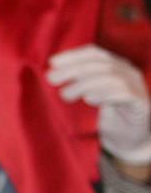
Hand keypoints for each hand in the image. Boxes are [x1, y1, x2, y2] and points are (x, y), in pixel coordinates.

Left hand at [47, 45, 150, 164]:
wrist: (127, 140)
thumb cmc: (104, 115)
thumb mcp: (87, 95)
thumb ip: (75, 82)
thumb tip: (51, 74)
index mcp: (115, 65)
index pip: (94, 53)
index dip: (73, 55)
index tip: (52, 63)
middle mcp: (128, 72)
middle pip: (100, 63)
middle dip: (73, 69)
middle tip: (52, 80)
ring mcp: (137, 86)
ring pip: (111, 77)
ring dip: (84, 84)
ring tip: (66, 95)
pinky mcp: (141, 103)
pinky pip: (124, 93)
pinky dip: (104, 94)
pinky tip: (89, 99)